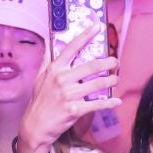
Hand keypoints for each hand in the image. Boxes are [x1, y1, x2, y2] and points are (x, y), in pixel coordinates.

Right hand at [16, 23, 119, 152]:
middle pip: (92, 66)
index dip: (85, 35)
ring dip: (111, 80)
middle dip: (109, 62)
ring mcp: (69, 95)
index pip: (72, 47)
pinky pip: (97, 104)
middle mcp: (62, 79)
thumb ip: (47, 60)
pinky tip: (116, 101)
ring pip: (98, 84)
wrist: (35, 126)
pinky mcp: (75, 110)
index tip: (97, 27)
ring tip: (115, 79)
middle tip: (116, 62)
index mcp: (55, 69)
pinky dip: (109, 102)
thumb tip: (48, 42)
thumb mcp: (40, 78)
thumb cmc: (39, 101)